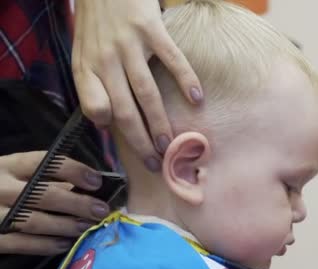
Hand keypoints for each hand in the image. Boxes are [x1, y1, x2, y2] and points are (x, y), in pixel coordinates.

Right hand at [0, 152, 109, 254]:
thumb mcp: (14, 176)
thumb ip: (46, 181)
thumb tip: (90, 189)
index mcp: (7, 165)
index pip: (43, 162)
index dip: (73, 170)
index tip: (96, 180)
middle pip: (43, 194)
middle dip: (76, 203)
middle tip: (101, 210)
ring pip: (33, 220)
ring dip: (65, 225)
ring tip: (86, 228)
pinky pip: (20, 243)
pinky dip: (45, 245)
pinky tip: (64, 244)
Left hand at [72, 0, 202, 170]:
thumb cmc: (97, 19)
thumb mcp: (82, 51)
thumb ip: (90, 84)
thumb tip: (102, 122)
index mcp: (87, 66)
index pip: (95, 108)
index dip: (112, 133)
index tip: (131, 150)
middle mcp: (105, 58)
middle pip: (124, 109)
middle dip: (140, 140)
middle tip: (156, 161)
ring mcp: (129, 43)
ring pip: (147, 92)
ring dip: (160, 122)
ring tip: (171, 143)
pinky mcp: (150, 28)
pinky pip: (171, 59)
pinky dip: (186, 80)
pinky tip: (196, 99)